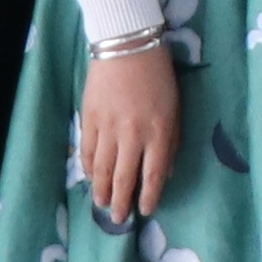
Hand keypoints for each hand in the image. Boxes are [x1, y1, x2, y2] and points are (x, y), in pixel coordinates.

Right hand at [74, 46, 181, 224]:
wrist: (127, 44)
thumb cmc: (158, 75)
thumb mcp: (175, 109)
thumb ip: (170, 142)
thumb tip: (164, 172)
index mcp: (158, 132)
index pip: (152, 175)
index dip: (149, 196)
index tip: (145, 210)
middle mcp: (132, 135)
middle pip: (124, 178)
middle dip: (121, 201)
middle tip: (118, 218)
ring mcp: (108, 127)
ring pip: (102, 168)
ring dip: (101, 189)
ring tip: (101, 203)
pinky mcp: (89, 117)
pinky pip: (87, 150)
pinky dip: (88, 167)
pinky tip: (90, 177)